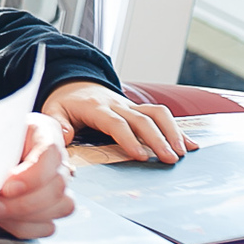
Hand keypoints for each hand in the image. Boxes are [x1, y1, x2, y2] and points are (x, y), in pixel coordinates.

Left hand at [0, 114, 75, 238]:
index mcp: (45, 133)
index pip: (50, 155)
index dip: (31, 176)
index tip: (6, 187)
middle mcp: (58, 161)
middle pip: (56, 187)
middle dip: (21, 203)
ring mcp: (60, 186)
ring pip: (60, 207)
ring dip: (23, 217)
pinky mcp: (52, 208)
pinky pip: (48, 226)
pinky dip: (25, 227)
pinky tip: (3, 220)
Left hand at [40, 80, 194, 162]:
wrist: (74, 84)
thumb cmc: (64, 103)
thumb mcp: (52, 110)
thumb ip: (57, 123)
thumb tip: (65, 136)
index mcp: (95, 108)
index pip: (115, 123)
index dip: (128, 138)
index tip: (140, 155)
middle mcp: (117, 105)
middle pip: (142, 119)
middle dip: (157, 139)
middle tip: (169, 159)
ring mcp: (130, 106)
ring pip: (157, 114)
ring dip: (172, 132)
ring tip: (182, 153)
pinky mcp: (139, 109)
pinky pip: (162, 115)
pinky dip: (178, 129)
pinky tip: (191, 145)